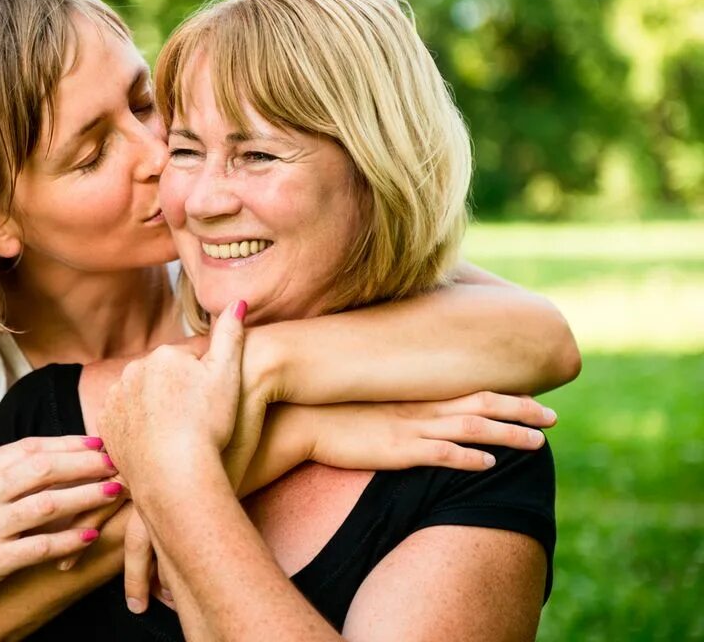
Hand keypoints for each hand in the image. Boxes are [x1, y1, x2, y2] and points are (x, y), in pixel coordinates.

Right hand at [0, 435, 120, 637]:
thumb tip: (40, 459)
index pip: (28, 448)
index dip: (67, 443)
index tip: (97, 441)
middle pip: (42, 468)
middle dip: (84, 463)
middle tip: (115, 461)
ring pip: (46, 504)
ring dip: (86, 496)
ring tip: (114, 491)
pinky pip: (38, 547)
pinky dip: (68, 540)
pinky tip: (91, 535)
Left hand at [100, 299, 247, 479]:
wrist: (174, 472)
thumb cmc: (207, 424)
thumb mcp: (227, 376)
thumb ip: (230, 335)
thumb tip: (237, 301)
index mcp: (163, 355)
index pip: (187, 363)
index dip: (203, 385)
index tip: (210, 407)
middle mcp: (133, 370)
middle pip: (161, 380)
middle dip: (175, 395)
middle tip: (195, 423)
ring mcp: (116, 398)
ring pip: (142, 400)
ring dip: (155, 411)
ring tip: (175, 436)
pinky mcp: (106, 425)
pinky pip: (125, 422)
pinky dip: (137, 430)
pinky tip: (156, 444)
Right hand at [302, 392, 555, 471]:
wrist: (301, 417)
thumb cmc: (330, 411)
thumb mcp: (370, 403)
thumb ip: (396, 407)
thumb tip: (411, 413)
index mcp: (416, 397)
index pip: (470, 391)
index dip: (505, 396)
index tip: (533, 399)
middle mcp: (420, 408)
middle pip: (483, 405)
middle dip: (522, 411)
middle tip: (554, 417)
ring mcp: (411, 428)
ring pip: (472, 428)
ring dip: (509, 435)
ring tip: (540, 444)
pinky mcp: (398, 449)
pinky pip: (441, 454)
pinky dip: (469, 458)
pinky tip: (491, 465)